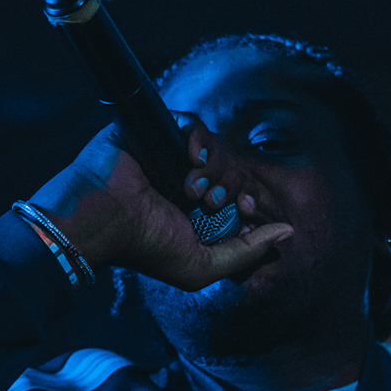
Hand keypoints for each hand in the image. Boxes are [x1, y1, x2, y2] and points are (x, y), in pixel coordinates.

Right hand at [27, 123, 293, 290]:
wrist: (101, 220)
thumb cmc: (145, 248)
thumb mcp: (203, 266)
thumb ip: (247, 252)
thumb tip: (289, 232)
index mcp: (198, 212)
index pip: (241, 196)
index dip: (249, 201)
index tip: (244, 210)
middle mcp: (188, 181)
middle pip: (233, 170)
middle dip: (230, 187)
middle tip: (209, 203)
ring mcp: (173, 155)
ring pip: (217, 147)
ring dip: (214, 167)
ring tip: (192, 187)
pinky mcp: (158, 131)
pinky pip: (193, 124)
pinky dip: (199, 140)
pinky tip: (190, 159)